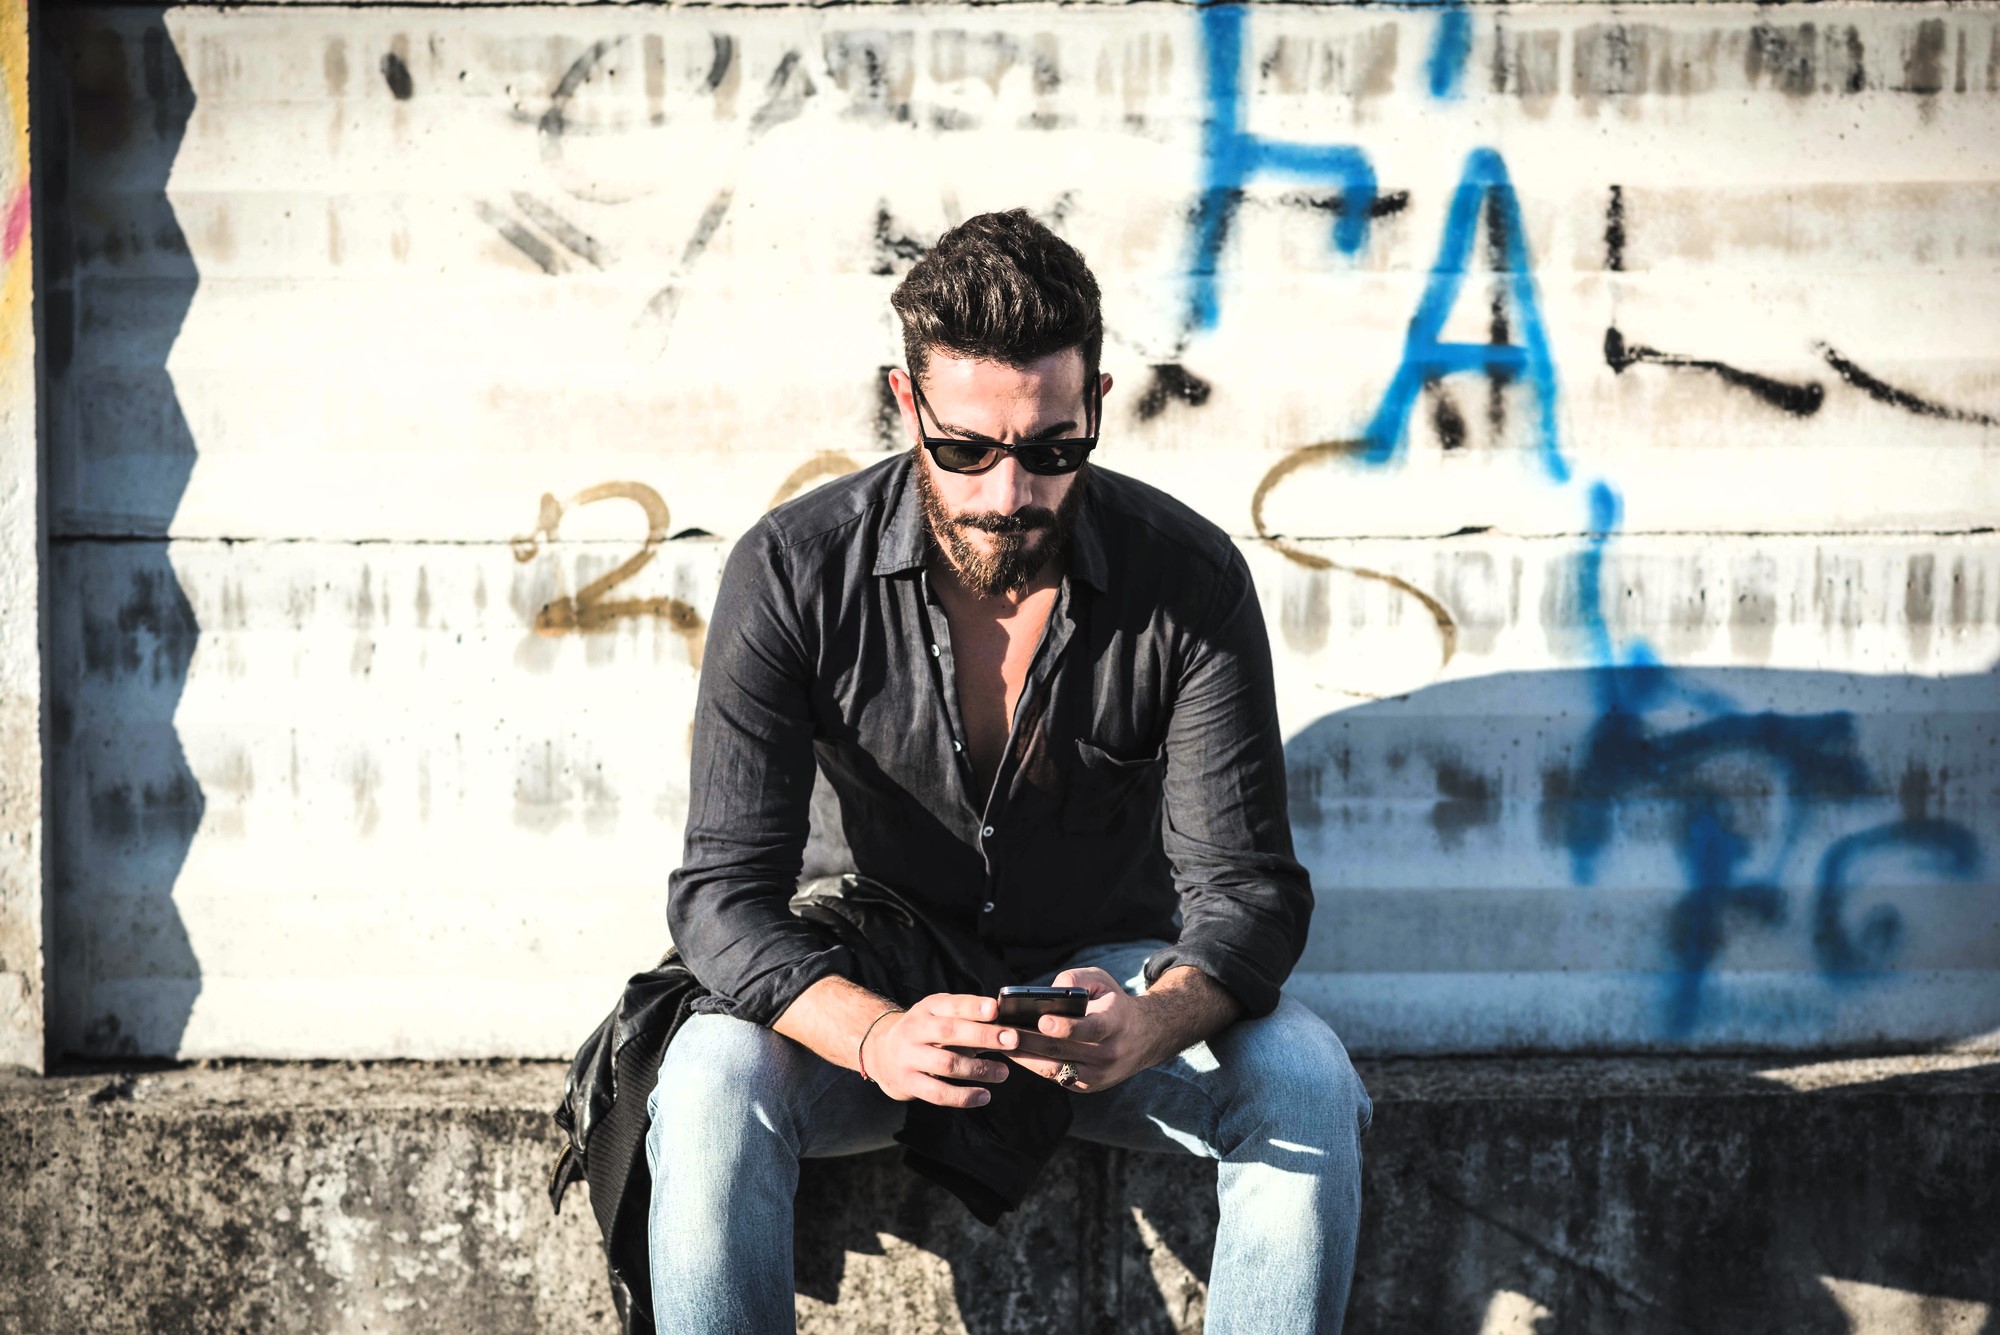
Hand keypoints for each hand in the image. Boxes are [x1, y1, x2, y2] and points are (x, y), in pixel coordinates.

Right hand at [863, 993, 1017, 1107]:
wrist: (879, 1051)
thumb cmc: (924, 1032)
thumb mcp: (938, 1016)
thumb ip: (966, 1019)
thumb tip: (1004, 1027)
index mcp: (927, 1008)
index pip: (952, 1004)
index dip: (973, 1006)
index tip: (995, 1009)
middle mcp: (915, 1030)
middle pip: (949, 1032)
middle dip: (983, 1035)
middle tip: (1012, 1040)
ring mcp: (909, 1057)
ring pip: (947, 1064)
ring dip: (979, 1069)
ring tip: (1003, 1072)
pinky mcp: (907, 1082)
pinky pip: (938, 1092)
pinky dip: (964, 1096)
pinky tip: (985, 1096)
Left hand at [1007, 967, 1168, 1093]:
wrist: (1144, 1038)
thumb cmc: (1113, 1003)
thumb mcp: (1102, 981)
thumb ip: (1075, 979)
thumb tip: (1045, 992)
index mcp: (1116, 1023)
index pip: (1091, 1028)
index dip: (1066, 1027)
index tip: (1042, 1021)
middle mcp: (1109, 1053)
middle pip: (1064, 1051)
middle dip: (1030, 1042)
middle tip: (1002, 1032)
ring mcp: (1098, 1075)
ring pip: (1055, 1068)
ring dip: (1025, 1057)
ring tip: (1000, 1042)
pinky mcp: (1087, 1086)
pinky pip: (1055, 1076)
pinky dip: (1033, 1065)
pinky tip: (1013, 1052)